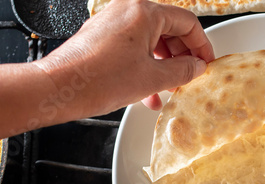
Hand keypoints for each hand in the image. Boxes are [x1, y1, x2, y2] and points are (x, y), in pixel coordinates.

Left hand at [34, 0, 214, 113]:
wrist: (59, 89)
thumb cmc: (98, 80)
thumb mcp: (152, 78)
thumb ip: (182, 70)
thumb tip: (196, 67)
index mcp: (144, 12)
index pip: (187, 23)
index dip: (202, 45)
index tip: (206, 62)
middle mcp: (127, 11)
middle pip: (168, 30)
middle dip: (181, 57)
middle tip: (189, 76)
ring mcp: (112, 23)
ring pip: (150, 42)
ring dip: (163, 66)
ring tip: (168, 89)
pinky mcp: (102, 37)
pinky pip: (132, 48)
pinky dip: (144, 66)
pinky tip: (147, 91)